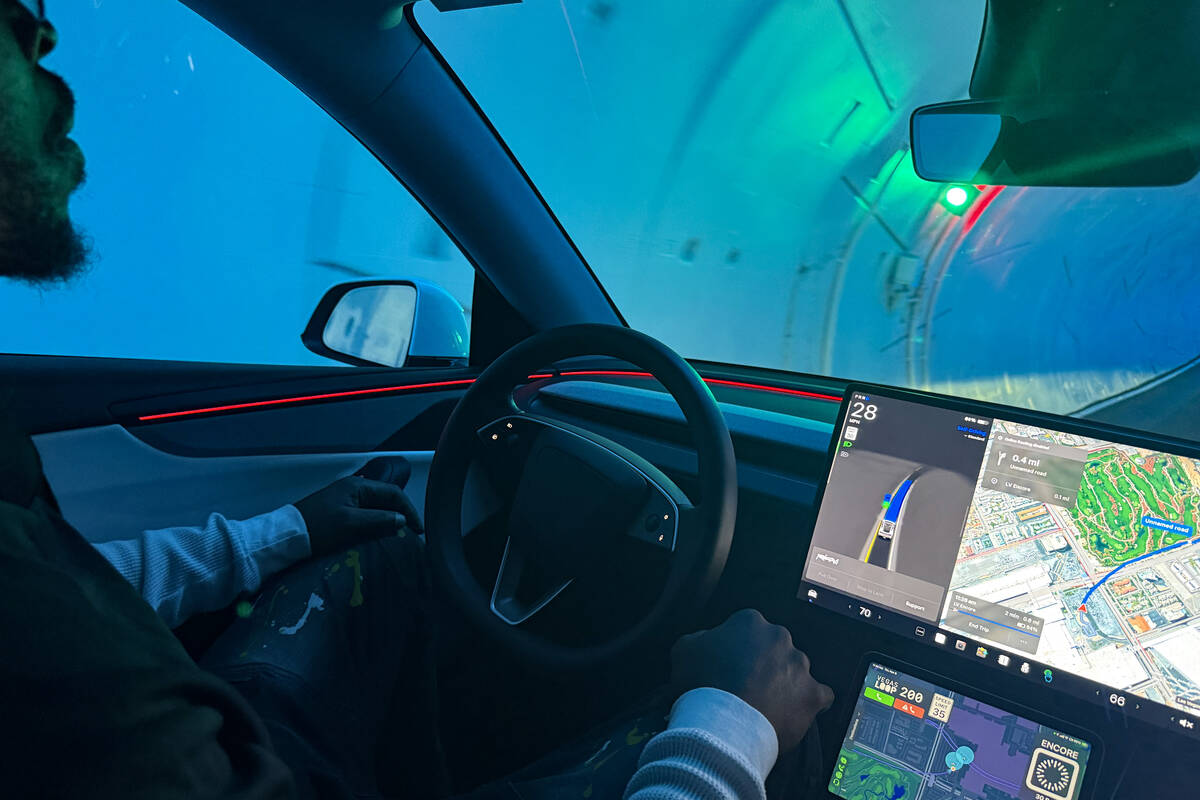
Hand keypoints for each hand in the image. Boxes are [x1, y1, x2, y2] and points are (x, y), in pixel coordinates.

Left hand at [293, 475, 421, 557]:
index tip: (417, 529)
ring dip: (388, 520)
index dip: (408, 510)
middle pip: (386, 499)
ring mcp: (345, 499)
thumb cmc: (318, 528)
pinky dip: (375, 524)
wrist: (286, 536)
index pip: (393, 493)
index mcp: (358, 486)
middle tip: (410, 534)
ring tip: (397, 536)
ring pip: (376, 507)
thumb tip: (402, 521)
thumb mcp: (350, 524)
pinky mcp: (339, 511)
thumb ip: (378, 520)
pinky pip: (365, 514)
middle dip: (400, 515)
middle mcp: (354, 488)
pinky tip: (377, 536)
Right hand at [670, 608, 833, 752]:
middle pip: (773, 649)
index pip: (747, 630)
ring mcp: (799, 666)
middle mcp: (779, 638)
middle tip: (745, 687)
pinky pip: (820, 695)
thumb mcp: (683, 650)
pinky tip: (793, 712)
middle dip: (762, 665)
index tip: (729, 666)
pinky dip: (809, 703)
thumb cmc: (701, 687)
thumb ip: (700, 638)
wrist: (722, 726)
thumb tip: (708, 640)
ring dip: (783, 684)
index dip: (736, 650)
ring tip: (764, 705)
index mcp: (750, 622)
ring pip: (795, 671)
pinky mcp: (813, 695)